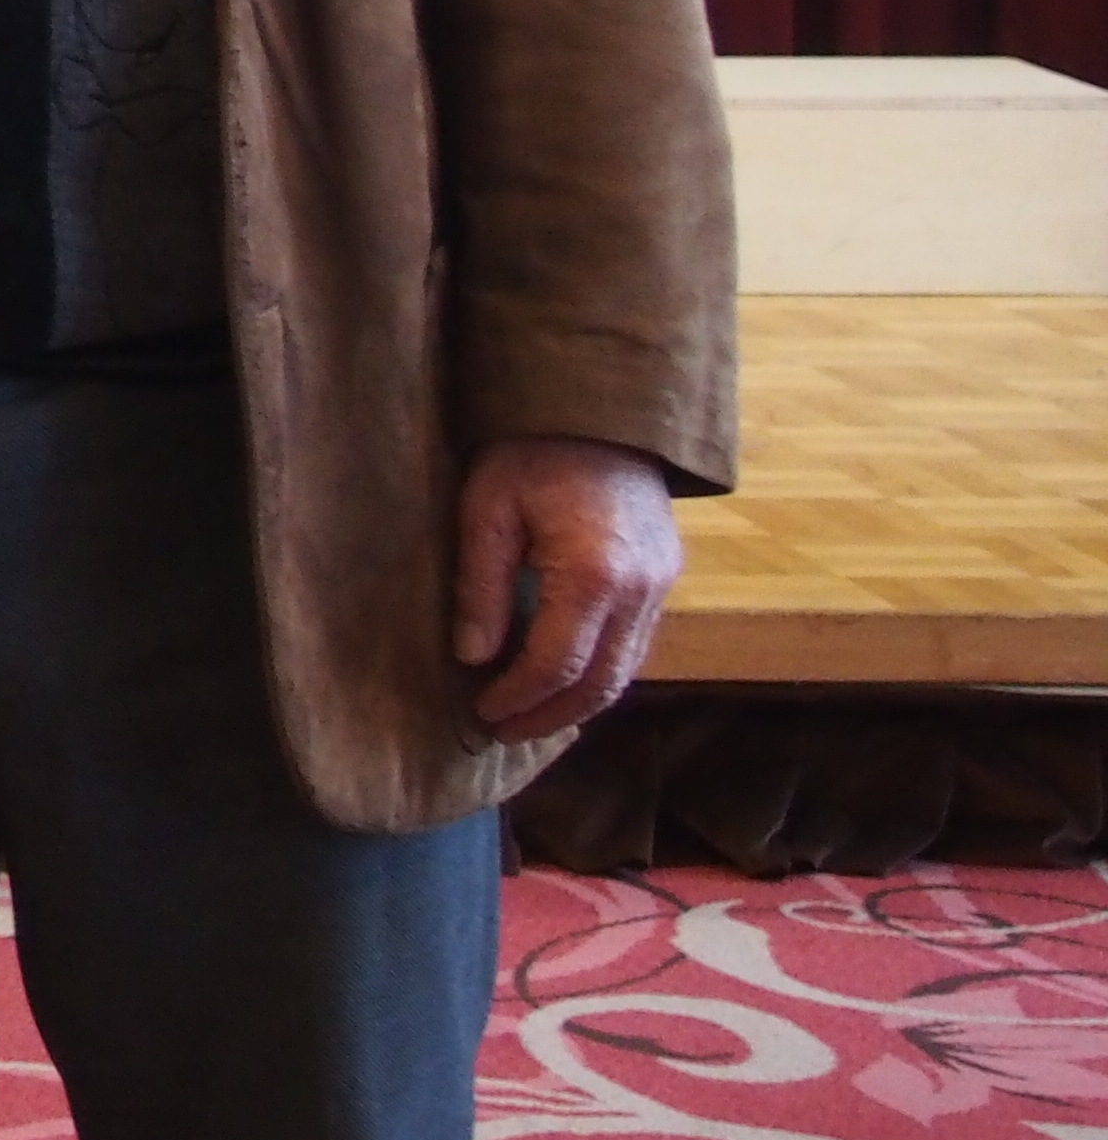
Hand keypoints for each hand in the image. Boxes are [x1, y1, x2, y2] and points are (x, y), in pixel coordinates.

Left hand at [454, 432, 682, 741]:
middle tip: (503, 731)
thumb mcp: (487, 508)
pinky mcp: (666, 576)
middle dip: (550, 715)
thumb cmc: (532, 451)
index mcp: (595, 572)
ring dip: (579, 702)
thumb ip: (480, 585)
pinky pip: (637, 644)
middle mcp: (641, 589)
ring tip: (529, 716)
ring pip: (626, 670)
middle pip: (601, 682)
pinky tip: (563, 679)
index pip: (557, 663)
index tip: (484, 712)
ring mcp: (662, 584)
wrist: (598, 408)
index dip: (519, 697)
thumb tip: (472, 656)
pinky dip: (601, 671)